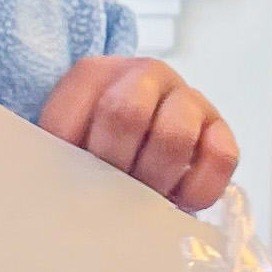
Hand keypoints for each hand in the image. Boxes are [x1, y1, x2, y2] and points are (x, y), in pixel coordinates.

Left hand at [39, 56, 238, 211]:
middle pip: (124, 114)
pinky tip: (177, 197)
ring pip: (174, 135)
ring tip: (144, 197)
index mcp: (93, 74)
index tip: (72, 183)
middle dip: (115, 165)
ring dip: (155, 180)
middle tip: (111, 190)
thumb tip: (51, 189)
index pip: (70, 119)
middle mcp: (144, 74)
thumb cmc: (97, 151)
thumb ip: (58, 155)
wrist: (139, 147)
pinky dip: (196, 190)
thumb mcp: (66, 145)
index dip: (71, 162)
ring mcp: (186, 98)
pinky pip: (220, 157)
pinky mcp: (219, 129)